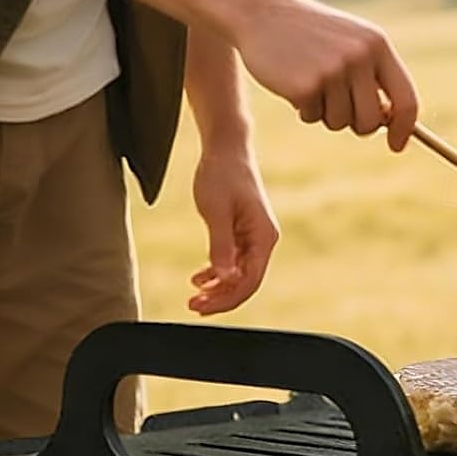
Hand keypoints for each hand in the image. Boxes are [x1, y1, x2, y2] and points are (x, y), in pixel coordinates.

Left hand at [188, 145, 280, 315]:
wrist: (226, 149)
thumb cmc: (222, 174)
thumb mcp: (216, 211)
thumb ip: (220, 245)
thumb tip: (223, 277)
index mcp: (263, 236)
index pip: (250, 281)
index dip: (226, 299)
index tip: (201, 306)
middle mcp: (263, 240)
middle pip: (246, 282)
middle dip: (220, 297)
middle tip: (193, 306)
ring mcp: (253, 237)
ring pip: (238, 274)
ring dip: (217, 288)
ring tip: (194, 296)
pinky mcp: (242, 232)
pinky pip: (233, 261)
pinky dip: (217, 272)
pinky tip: (199, 278)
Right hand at [230, 0, 419, 150]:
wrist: (263, 12)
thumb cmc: (310, 34)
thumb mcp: (350, 42)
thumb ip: (372, 76)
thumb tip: (391, 122)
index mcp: (377, 45)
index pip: (406, 99)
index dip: (405, 129)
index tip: (397, 145)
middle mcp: (359, 57)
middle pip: (372, 121)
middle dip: (356, 123)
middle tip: (336, 107)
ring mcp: (332, 71)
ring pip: (340, 122)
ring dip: (324, 112)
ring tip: (311, 83)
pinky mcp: (305, 85)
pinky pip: (313, 117)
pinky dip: (303, 108)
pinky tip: (292, 81)